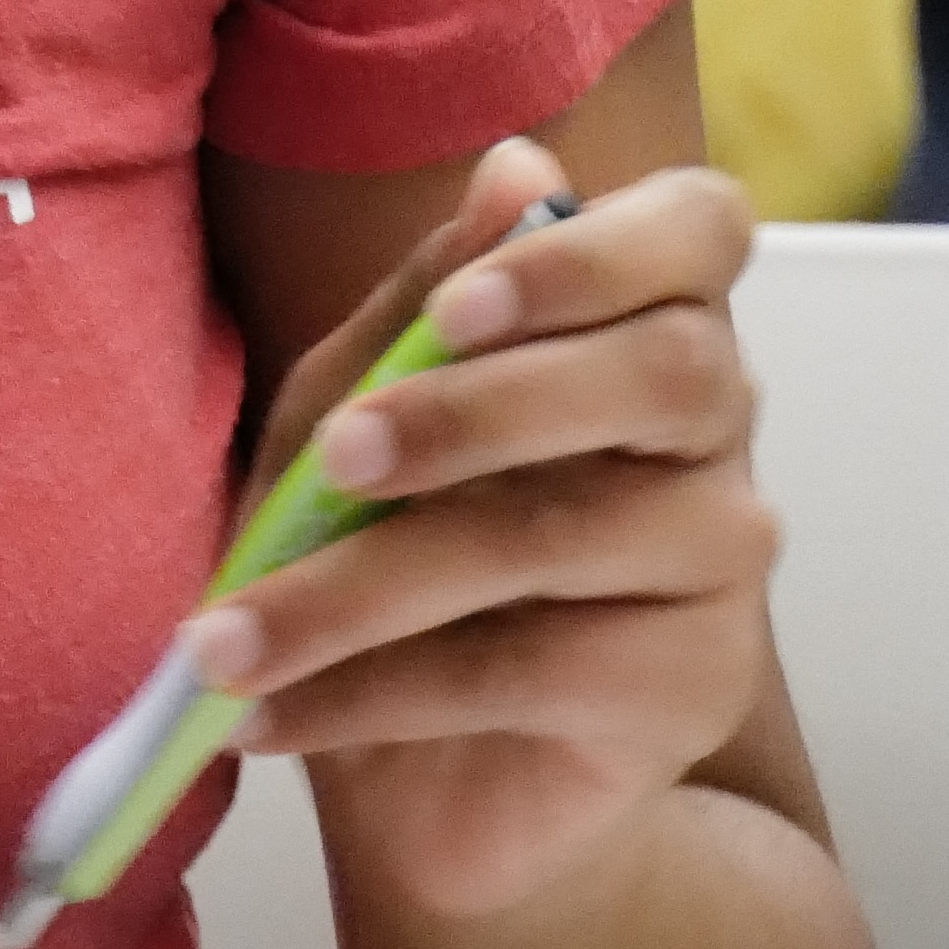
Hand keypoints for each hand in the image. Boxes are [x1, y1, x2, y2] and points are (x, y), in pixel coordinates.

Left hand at [209, 144, 778, 921]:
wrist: (419, 782)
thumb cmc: (384, 551)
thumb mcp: (350, 413)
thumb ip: (420, 304)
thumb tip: (519, 167)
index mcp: (646, 315)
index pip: (702, 228)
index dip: (595, 252)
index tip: (458, 306)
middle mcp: (716, 426)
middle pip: (667, 372)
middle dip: (481, 409)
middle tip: (335, 459)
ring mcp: (722, 558)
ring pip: (564, 535)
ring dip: (363, 586)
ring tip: (226, 639)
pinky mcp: (695, 687)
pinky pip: (531, 671)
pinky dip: (372, 692)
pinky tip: (267, 717)